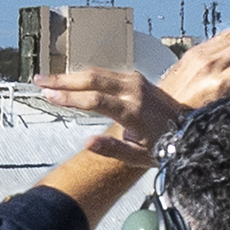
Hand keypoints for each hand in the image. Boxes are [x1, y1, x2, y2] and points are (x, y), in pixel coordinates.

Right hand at [35, 65, 171, 172]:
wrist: (191, 128)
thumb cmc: (165, 145)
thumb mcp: (139, 157)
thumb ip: (112, 150)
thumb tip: (87, 143)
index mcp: (132, 111)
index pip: (94, 100)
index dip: (69, 98)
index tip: (48, 97)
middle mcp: (133, 91)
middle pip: (91, 79)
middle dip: (62, 80)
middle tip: (39, 81)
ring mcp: (136, 82)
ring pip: (97, 72)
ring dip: (71, 75)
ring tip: (48, 79)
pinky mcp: (136, 78)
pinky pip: (106, 73)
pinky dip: (85, 75)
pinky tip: (71, 79)